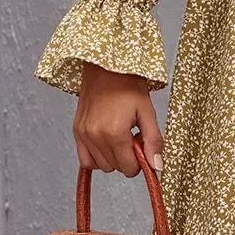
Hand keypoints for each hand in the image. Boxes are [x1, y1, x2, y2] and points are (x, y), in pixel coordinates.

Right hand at [73, 62, 163, 178]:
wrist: (106, 66)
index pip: (128, 168)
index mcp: (115, 133)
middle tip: (132, 137)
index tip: (142, 146)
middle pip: (115, 168)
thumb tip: (157, 166)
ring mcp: (84, 134)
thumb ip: (153, 141)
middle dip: (127, 158)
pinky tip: (106, 144)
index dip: (140, 162)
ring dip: (112, 157)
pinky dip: (97, 157)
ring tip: (119, 137)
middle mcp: (96, 136)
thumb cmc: (128, 84)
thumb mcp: (147, 112)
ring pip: (100, 165)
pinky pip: (85, 159)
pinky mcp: (77, 131)